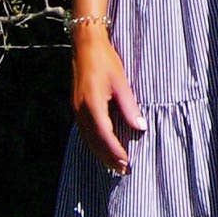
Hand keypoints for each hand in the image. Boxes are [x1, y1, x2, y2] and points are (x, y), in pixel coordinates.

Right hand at [71, 27, 146, 173]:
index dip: (116, 151)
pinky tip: (103, 149)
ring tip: (115, 165)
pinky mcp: (76, 107)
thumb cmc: (106, 61)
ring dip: (101, 154)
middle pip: (95, 142)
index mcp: (92, 104)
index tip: (128, 162)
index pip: (105, 135)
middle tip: (124, 171)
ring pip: (88, 139)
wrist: (85, 45)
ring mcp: (76, 109)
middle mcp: (81, 110)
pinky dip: (94, 143)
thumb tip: (141, 127)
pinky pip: (84, 132)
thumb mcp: (121, 83)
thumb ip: (130, 107)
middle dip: (109, 158)